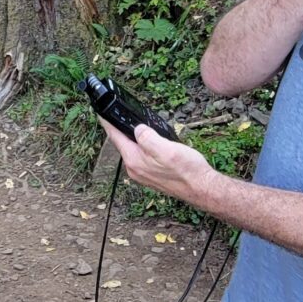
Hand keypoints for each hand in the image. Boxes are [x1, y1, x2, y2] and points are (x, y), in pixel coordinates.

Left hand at [99, 119, 214, 205]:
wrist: (201, 188)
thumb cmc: (186, 170)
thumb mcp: (165, 148)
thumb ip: (147, 137)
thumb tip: (137, 129)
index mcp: (134, 160)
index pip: (115, 137)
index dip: (108, 123)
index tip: (100, 113)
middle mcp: (135, 169)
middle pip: (122, 144)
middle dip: (120, 130)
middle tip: (117, 116)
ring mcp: (143, 174)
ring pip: (132, 150)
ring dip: (132, 138)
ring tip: (132, 126)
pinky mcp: (152, 176)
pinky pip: (141, 157)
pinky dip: (141, 147)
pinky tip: (149, 142)